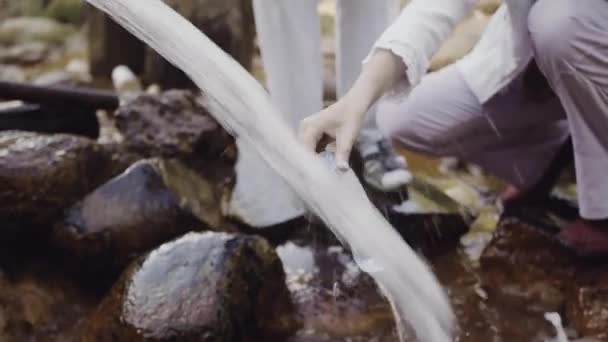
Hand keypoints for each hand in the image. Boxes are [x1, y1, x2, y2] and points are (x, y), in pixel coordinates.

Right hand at [299, 50, 406, 169]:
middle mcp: (305, 127)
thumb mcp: (348, 137)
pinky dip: (318, 156)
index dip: (309, 166)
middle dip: (310, 165)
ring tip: (317, 177)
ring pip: (308, 151)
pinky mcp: (313, 132)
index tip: (312, 181)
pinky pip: (313, 147)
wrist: (356, 103)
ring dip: (314, 161)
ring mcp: (308, 129)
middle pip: (304, 152)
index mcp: (310, 127)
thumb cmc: (352, 117)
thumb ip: (343, 154)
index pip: (305, 151)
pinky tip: (322, 166)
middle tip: (313, 182)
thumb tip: (342, 171)